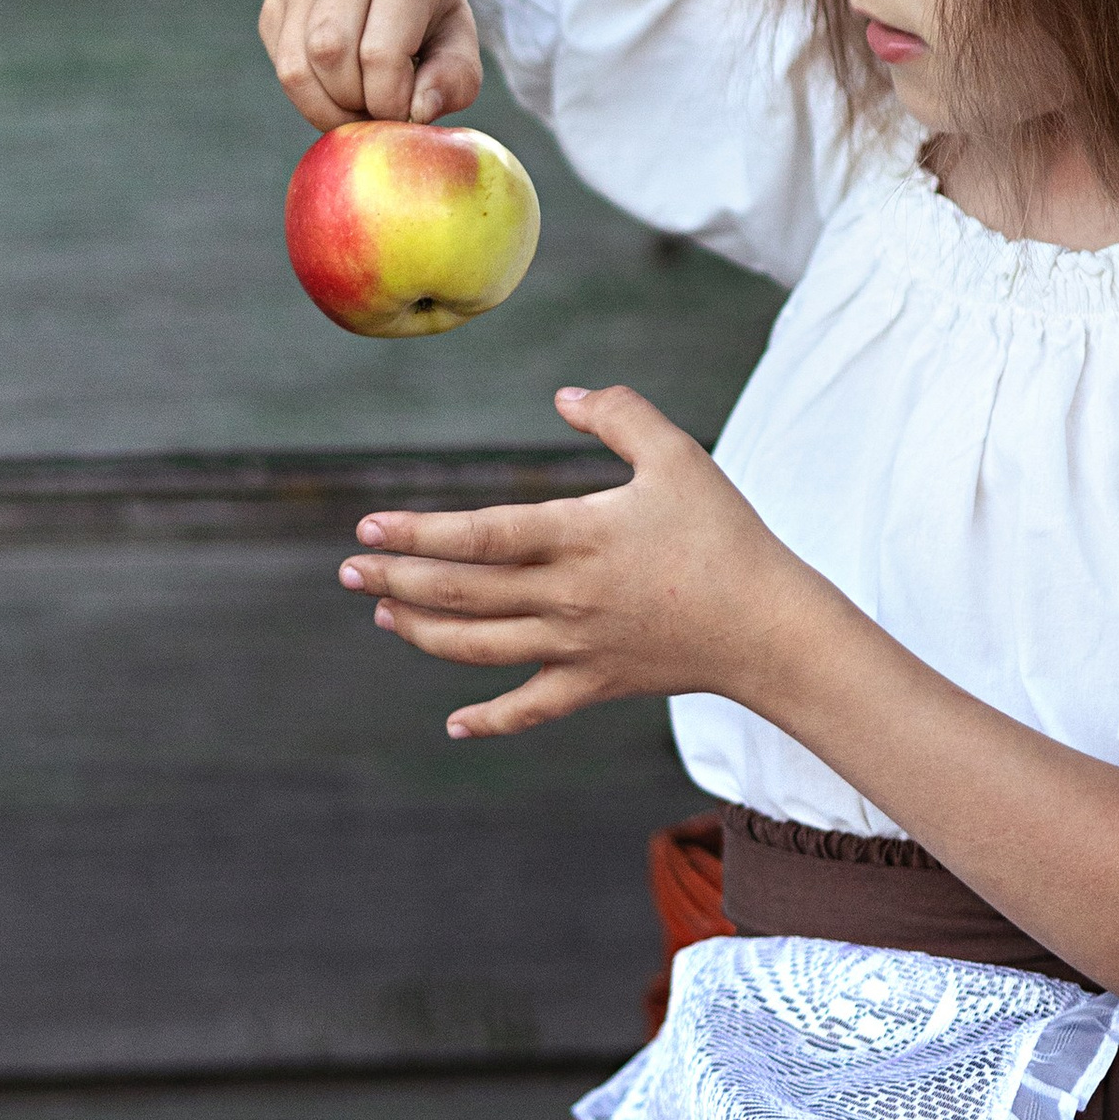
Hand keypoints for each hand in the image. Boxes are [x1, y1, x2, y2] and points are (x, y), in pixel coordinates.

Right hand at [259, 0, 480, 127]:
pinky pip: (279, 66)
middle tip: (376, 112)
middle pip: (330, 54)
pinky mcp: (277, 1)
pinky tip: (335, 90)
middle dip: (353, 104)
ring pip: (296, 67)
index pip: (381, 53)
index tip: (403, 113)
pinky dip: (307, 97)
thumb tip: (418, 111)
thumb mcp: (459, 42)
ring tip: (355, 107)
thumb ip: (455, 80)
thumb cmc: (428, 15)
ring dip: (326, 107)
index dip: (390, 102)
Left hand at [339, 384, 823, 740]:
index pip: (480, 535)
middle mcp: (565, 597)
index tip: (369, 527)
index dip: (419, 533)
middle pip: (462, 593)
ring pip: (478, 648)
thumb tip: (565, 394)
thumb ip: (620, 414)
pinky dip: (489, 720)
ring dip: (422, 632)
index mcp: (578, 537)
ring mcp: (576, 648)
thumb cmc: (724, 533)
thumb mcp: (678, 456)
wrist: (768, 627)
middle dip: (397, 580)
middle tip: (350, 567)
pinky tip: (453, 724)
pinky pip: (530, 709)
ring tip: (383, 611)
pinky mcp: (594, 685)